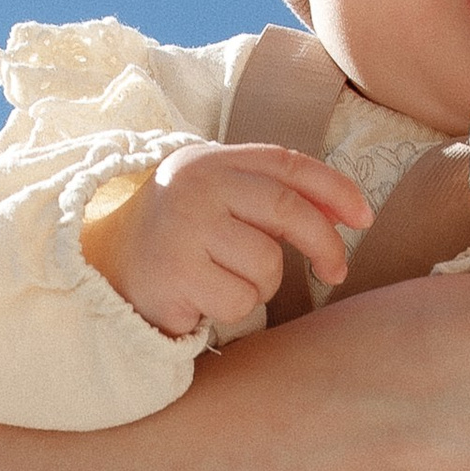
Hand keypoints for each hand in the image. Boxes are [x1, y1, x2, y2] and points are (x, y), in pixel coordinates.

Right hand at [82, 141, 372, 339]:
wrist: (105, 267)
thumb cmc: (181, 236)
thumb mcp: (220, 200)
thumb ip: (272, 196)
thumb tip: (349, 213)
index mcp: (212, 161)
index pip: (287, 164)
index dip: (334, 189)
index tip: (364, 218)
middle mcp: (196, 186)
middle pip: (286, 209)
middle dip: (323, 242)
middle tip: (335, 269)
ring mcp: (183, 229)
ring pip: (266, 264)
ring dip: (260, 284)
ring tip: (225, 280)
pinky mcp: (175, 274)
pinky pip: (238, 299)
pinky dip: (231, 308)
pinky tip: (201, 299)